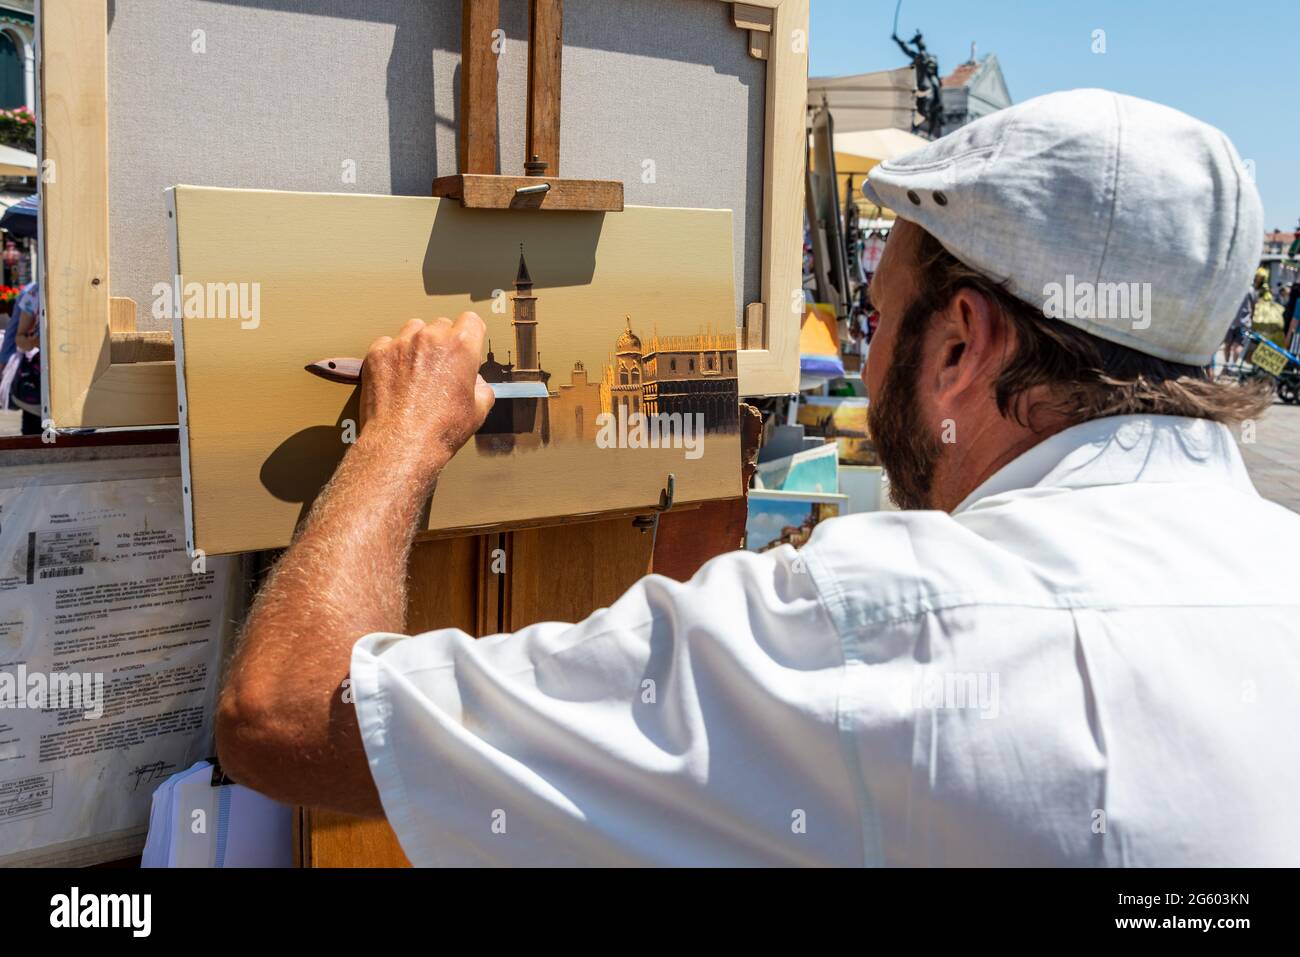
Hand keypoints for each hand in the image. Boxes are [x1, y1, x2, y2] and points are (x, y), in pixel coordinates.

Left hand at [358, 313, 494, 472]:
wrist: (402, 444)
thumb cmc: (442, 430)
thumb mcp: (478, 411)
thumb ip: (482, 388)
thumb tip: (476, 382)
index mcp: (460, 346)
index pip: (471, 321)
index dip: (471, 335)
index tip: (467, 346)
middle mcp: (431, 337)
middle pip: (442, 325)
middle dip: (443, 342)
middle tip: (441, 367)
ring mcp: (402, 343)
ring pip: (414, 329)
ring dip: (417, 344)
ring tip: (416, 370)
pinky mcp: (378, 353)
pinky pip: (388, 343)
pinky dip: (392, 356)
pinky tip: (395, 377)